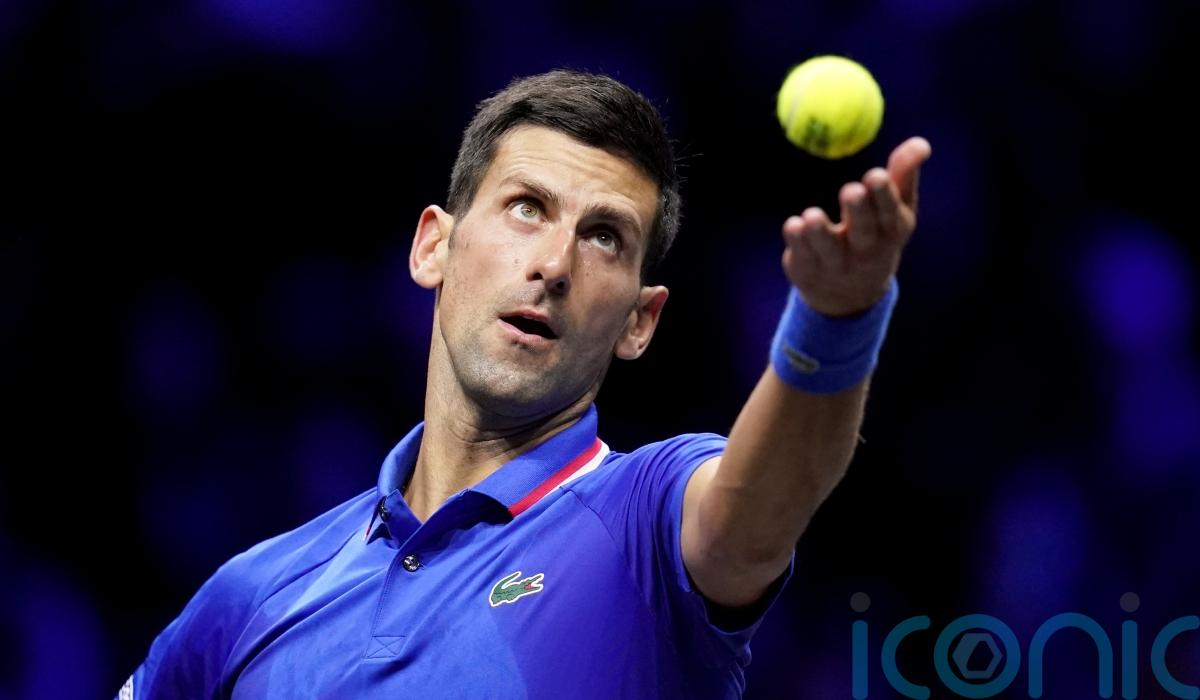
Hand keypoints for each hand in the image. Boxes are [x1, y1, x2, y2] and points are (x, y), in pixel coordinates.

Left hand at [781, 137, 931, 316]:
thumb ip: (904, 175)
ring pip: (828, 248)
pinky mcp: (808, 270)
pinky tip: (794, 226)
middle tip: (851, 191)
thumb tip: (921, 143)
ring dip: (820, 231)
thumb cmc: (877, 235)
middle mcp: (865, 252)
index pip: (889, 214)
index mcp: (890, 233)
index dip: (883, 196)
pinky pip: (801, 254)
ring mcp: (836, 264)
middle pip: (863, 232)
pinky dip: (796, 240)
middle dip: (858, 212)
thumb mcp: (896, 209)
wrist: (850, 294)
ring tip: (812, 216)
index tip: (875, 175)